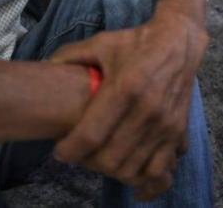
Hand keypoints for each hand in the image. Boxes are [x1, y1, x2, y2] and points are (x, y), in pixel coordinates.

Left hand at [48, 8, 207, 199]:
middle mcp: (147, 110)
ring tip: (99, 158)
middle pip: (109, 158)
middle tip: (78, 153)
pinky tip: (128, 175)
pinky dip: (142, 180)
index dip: (70, 150)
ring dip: (110, 171)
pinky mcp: (177, 132)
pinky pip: (160, 171)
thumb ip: (70, 55)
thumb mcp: (101, 42)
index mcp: (125, 87)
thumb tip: (44, 68)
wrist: (178, 41)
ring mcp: (165, 124)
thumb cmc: (136, 42)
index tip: (60, 151)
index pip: (91, 135)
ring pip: (131, 169)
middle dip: (86, 162)